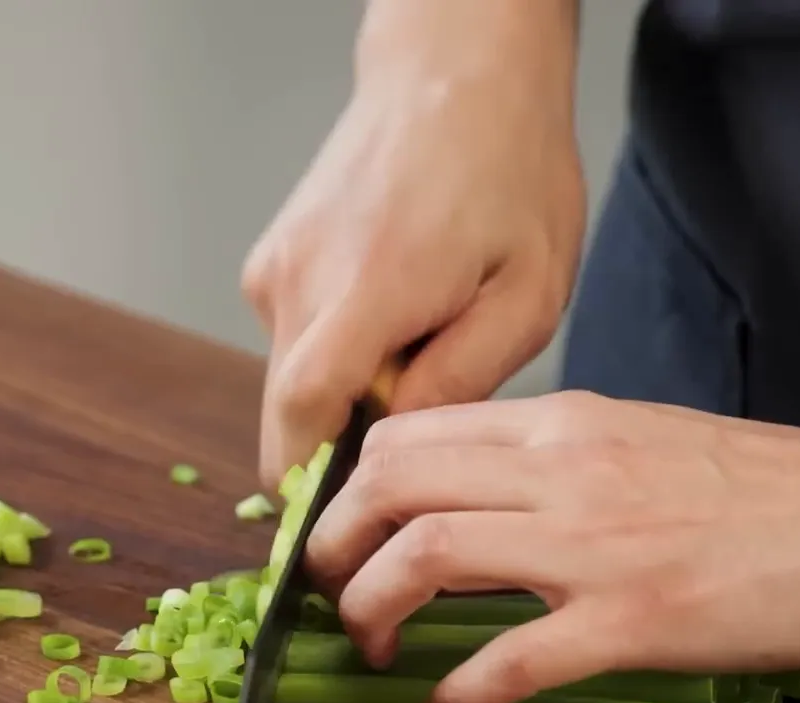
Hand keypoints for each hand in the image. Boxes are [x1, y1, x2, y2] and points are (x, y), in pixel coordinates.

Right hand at [242, 0, 585, 488]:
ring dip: (344, 394)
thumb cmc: (508, 174)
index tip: (342, 530)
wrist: (453, 75)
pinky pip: (294, 342)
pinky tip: (394, 313)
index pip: (302, 418)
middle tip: (410, 454)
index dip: (312, 489)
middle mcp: (300, 281)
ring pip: (291, 381)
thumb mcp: (528, 294)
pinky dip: (337, 353)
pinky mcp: (270, 262)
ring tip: (418, 349)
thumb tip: (402, 448)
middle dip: (340, 449)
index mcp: (368, 289)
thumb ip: (461, 382)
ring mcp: (275, 270)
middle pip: (289, 415)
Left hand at [303, 391, 799, 702]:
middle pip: (390, 483)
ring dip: (369, 608)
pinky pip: (505, 660)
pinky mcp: (629, 621)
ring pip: (423, 555)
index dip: (347, 485)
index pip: (409, 432)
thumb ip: (557, 459)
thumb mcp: (644, 439)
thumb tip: (482, 494)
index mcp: (565, 424)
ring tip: (368, 649)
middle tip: (328, 591)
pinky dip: (453, 696)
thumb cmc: (771, 490)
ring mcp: (591, 545)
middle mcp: (562, 470)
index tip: (337, 530)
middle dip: (332, 543)